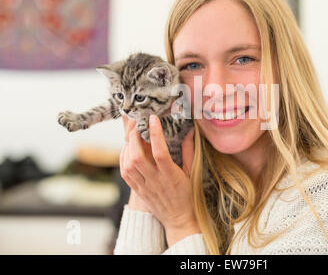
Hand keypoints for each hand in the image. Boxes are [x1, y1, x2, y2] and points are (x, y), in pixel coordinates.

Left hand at [120, 114, 198, 245]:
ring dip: (127, 146)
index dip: (155, 134)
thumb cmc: (187, 195)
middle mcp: (155, 181)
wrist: (178, 219)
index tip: (153, 119)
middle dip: (135, 137)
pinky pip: (125, 173)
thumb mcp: (192, 173)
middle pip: (138, 157)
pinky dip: (123, 158)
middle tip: (138, 124)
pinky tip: (127, 149)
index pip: (160, 152)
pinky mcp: (137, 191)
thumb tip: (188, 131)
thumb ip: (189, 151)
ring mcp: (144, 187)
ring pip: (128, 164)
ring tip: (132, 135)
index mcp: (171, 176)